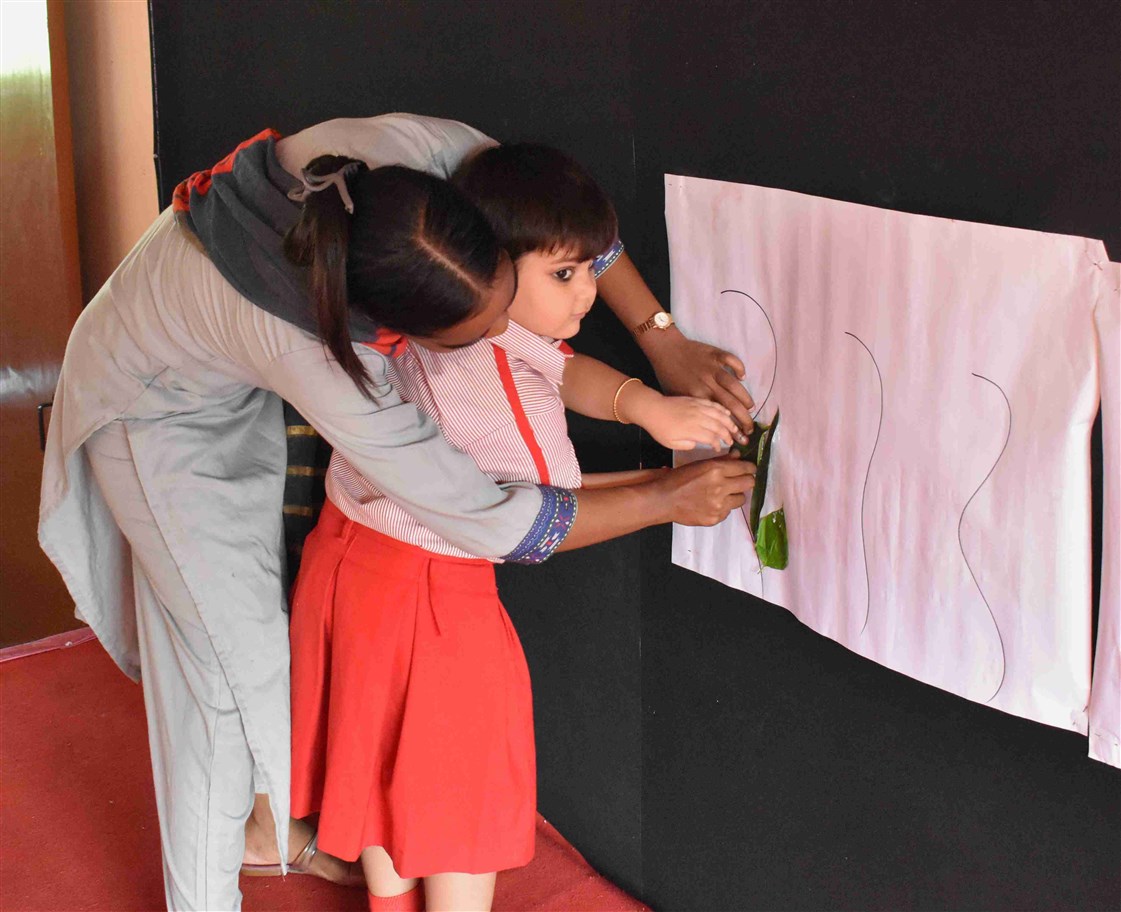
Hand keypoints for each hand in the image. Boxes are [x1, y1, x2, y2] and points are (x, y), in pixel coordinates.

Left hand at [621, 387, 743, 449]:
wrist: (652, 409)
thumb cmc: (660, 429)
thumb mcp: (671, 443)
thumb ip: (687, 445)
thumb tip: (699, 443)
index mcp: (692, 430)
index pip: (712, 438)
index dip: (718, 444)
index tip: (718, 449)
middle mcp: (698, 418)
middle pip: (719, 426)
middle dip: (728, 434)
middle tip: (732, 440)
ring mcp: (698, 407)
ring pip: (719, 414)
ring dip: (729, 422)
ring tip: (735, 428)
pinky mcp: (696, 400)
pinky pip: (713, 404)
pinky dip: (722, 409)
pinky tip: (727, 413)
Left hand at [644, 333, 754, 432]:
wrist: (664, 351)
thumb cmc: (667, 376)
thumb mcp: (675, 399)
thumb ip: (690, 410)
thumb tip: (702, 425)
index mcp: (697, 397)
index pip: (718, 416)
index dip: (730, 429)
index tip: (738, 438)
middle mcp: (708, 384)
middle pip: (732, 404)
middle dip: (744, 419)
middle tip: (749, 429)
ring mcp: (712, 369)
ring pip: (735, 385)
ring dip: (745, 398)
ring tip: (750, 407)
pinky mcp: (715, 355)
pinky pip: (732, 361)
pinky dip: (739, 368)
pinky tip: (742, 376)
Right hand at [652, 454, 755, 526]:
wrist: (663, 500)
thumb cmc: (679, 479)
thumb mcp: (699, 464)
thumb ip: (721, 460)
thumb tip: (738, 455)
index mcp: (716, 470)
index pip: (746, 468)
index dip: (749, 468)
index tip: (748, 469)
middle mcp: (720, 487)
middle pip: (749, 483)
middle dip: (746, 480)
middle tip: (739, 481)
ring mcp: (718, 504)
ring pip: (741, 499)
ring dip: (735, 495)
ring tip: (722, 494)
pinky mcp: (715, 518)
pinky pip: (728, 511)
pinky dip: (723, 507)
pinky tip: (711, 503)